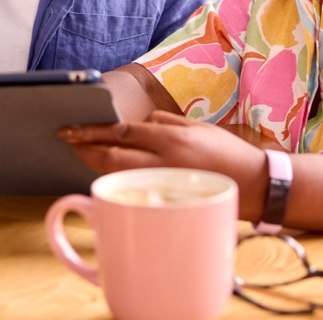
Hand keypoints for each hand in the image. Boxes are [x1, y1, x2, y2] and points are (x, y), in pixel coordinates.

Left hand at [60, 111, 266, 220]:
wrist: (255, 184)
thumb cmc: (226, 151)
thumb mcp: (196, 127)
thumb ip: (165, 124)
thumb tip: (138, 125)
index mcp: (171, 138)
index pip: (122, 132)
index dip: (93, 130)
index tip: (72, 128)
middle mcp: (164, 162)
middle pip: (113, 156)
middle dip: (86, 148)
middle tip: (68, 140)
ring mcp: (164, 184)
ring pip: (120, 174)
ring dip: (97, 163)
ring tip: (82, 153)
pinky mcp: (169, 199)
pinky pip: (136, 187)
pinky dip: (118, 179)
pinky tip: (108, 173)